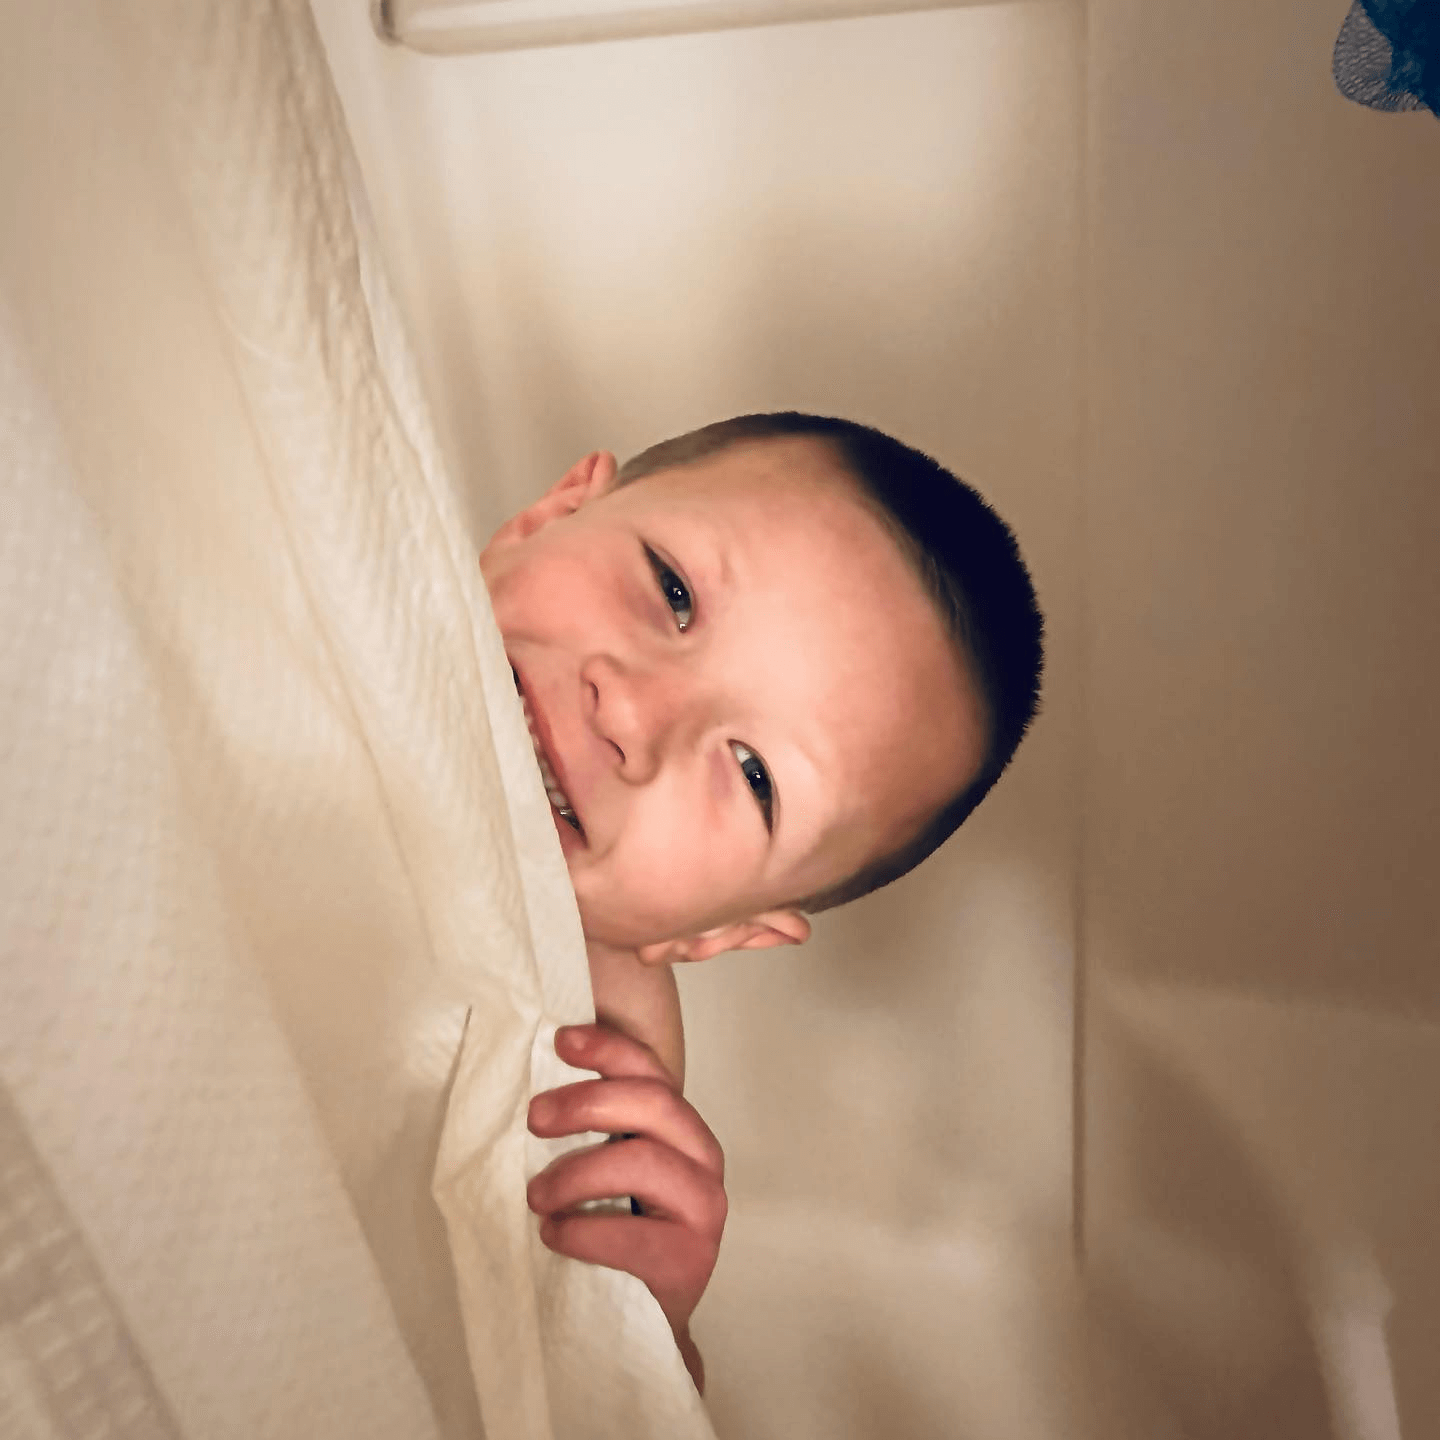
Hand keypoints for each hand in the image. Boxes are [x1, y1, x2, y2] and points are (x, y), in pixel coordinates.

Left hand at [526, 1022, 725, 1391]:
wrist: (644, 1321)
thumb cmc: (618, 1234)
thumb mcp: (608, 1170)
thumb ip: (595, 1129)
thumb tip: (534, 1083)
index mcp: (680, 1129)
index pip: (651, 1071)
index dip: (608, 1049)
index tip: (560, 1040)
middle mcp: (702, 1159)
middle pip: (652, 1104)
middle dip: (586, 1103)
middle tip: (534, 1118)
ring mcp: (703, 1208)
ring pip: (643, 1162)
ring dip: (577, 1173)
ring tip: (535, 1195)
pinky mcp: (690, 1260)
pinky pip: (632, 1235)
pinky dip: (583, 1230)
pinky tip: (554, 1234)